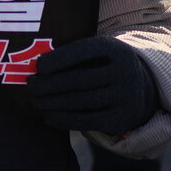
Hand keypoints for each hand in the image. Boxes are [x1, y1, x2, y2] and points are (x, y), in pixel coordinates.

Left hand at [25, 35, 159, 136]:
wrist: (140, 88)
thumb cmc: (102, 66)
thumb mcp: (95, 54)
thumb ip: (71, 56)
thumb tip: (32, 66)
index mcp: (115, 50)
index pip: (84, 52)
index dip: (60, 59)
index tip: (39, 66)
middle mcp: (125, 72)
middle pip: (79, 80)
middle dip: (50, 84)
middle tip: (30, 86)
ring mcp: (126, 97)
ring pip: (81, 101)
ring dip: (52, 103)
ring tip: (35, 101)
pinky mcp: (122, 119)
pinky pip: (86, 120)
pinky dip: (63, 119)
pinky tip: (48, 116)